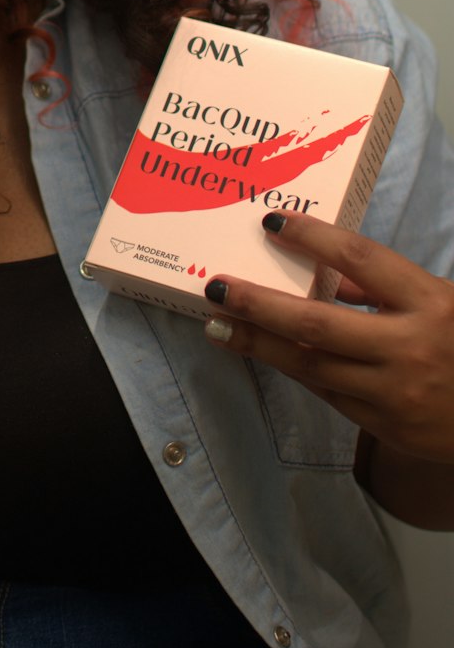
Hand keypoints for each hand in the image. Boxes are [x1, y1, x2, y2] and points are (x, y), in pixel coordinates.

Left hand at [202, 211, 453, 463]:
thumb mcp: (443, 301)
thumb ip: (386, 286)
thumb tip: (324, 269)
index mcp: (433, 303)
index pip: (363, 260)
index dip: (314, 238)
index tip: (271, 221)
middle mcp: (412, 347)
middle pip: (318, 323)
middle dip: (259, 304)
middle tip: (215, 286)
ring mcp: (396, 392)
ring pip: (311, 366)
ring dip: (258, 343)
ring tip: (217, 323)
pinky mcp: (387, 425)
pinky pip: (328, 392)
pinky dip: (292, 369)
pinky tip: (260, 351)